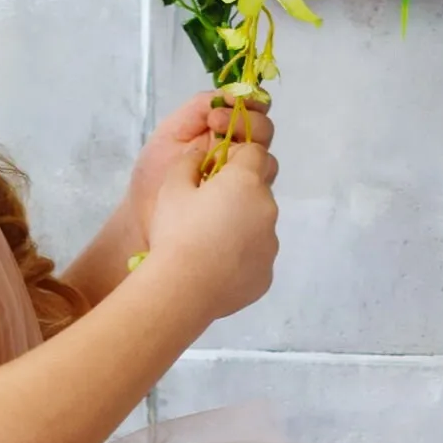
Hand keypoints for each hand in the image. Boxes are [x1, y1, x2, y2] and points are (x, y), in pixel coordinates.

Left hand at [126, 87, 275, 238]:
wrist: (142, 218)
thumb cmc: (153, 175)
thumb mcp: (170, 132)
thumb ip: (197, 108)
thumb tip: (229, 95)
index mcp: (222, 131)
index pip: (251, 109)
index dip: (249, 100)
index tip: (226, 104)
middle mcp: (236, 153)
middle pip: (264, 131)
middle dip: (247, 121)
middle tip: (216, 123)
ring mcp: (241, 180)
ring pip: (266, 159)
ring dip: (250, 149)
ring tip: (218, 153)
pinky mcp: (243, 204)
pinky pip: (261, 188)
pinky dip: (250, 179)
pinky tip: (224, 180)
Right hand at [141, 128, 279, 321]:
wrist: (182, 290)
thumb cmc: (176, 232)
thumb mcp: (172, 187)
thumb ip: (189, 162)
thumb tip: (201, 155)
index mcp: (246, 182)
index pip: (255, 152)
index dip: (235, 158)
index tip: (215, 173)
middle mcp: (267, 209)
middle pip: (258, 190)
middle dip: (238, 194)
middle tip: (206, 211)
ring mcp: (271, 244)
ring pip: (259, 225)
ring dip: (241, 226)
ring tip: (208, 244)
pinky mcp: (267, 273)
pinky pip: (256, 257)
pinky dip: (241, 257)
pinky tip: (216, 267)